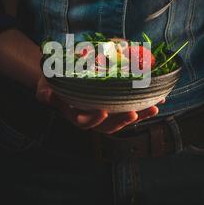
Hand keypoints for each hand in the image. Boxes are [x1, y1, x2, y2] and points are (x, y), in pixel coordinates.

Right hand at [36, 75, 164, 133]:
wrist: (63, 78)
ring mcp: (106, 113)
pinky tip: (158, 98)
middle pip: (109, 125)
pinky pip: (131, 108)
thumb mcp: (45, 86)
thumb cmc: (54, 83)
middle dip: (123, 121)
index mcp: (76, 115)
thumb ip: (45, 93)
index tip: (102, 112)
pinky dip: (145, 105)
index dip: (94, 120)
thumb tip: (45, 96)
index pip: (84, 122)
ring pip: (124, 119)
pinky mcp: (116, 107)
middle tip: (134, 113)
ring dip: (140, 115)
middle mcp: (93, 117)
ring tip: (154, 107)